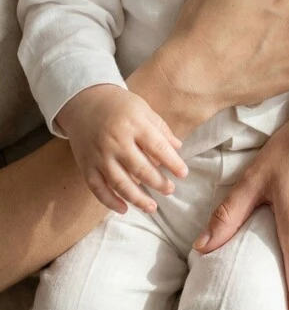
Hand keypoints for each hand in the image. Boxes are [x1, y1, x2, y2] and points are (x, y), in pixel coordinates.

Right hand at [56, 84, 187, 213]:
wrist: (84, 101)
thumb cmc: (119, 105)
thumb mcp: (143, 109)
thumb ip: (161, 129)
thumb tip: (178, 148)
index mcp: (134, 124)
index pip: (158, 147)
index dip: (173, 163)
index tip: (183, 174)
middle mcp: (116, 141)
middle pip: (141, 168)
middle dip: (158, 183)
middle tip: (170, 190)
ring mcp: (100, 155)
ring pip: (120, 183)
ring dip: (137, 199)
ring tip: (152, 207)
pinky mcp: (86, 165)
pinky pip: (97, 188)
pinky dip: (110, 201)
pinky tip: (124, 209)